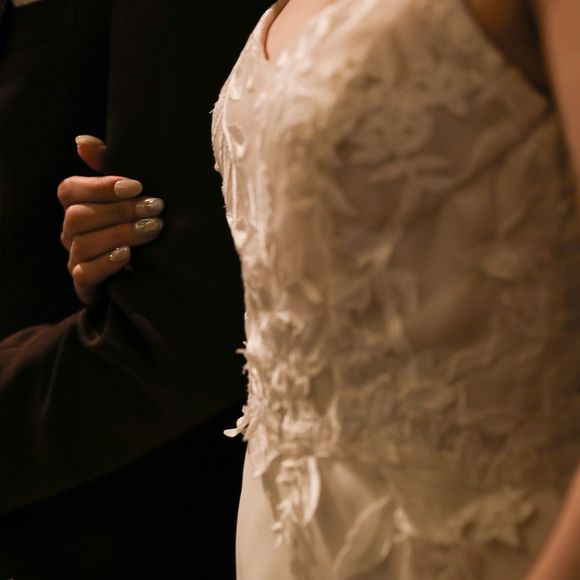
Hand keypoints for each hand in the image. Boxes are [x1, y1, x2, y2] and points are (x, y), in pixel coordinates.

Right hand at [59, 135, 164, 304]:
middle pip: (78, 217)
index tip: (138, 185)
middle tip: (155, 207)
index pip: (71, 190)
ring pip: (84, 244)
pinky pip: (85, 273)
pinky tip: (128, 255)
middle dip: (120, 211)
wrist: (151, 269)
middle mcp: (71, 231)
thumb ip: (108, 165)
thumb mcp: (129, 193)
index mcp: (75, 205)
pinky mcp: (85, 284)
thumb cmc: (136, 221)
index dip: (102, 186)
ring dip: (121, 234)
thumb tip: (82, 141)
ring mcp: (76, 258)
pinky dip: (106, 263)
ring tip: (154, 228)